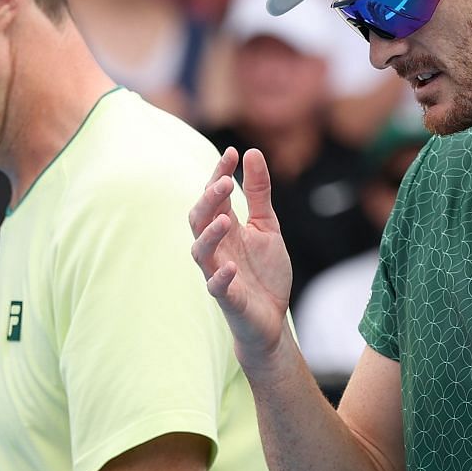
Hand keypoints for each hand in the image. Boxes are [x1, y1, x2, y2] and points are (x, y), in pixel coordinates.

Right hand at [188, 148, 293, 370]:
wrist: (272, 318)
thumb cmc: (264, 272)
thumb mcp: (267, 226)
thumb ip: (259, 194)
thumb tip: (252, 152)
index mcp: (225, 227)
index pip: (216, 196)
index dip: (220, 174)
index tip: (232, 153)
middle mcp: (216, 247)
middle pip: (200, 219)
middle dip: (210, 199)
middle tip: (226, 182)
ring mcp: (217, 272)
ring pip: (200, 251)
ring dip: (210, 234)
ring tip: (225, 220)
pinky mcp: (226, 298)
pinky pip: (215, 287)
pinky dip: (220, 277)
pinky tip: (230, 267)